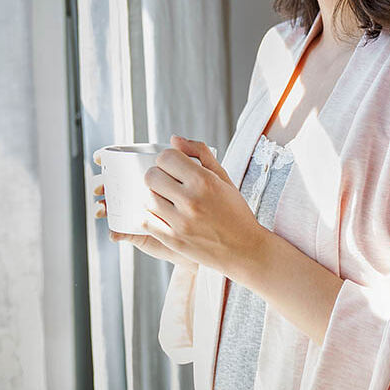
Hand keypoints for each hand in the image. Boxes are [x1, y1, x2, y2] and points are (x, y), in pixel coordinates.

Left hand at [95, 136, 263, 275]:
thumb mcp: (224, 178)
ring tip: (164, 199)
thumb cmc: (235, 212)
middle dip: (156, 175)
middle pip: (151, 176)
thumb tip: (174, 139)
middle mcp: (191, 200)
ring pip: (146, 198)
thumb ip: (200, 154)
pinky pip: (145, 221)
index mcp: (204, 181)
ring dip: (152, 195)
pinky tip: (159, 214)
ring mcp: (180, 222)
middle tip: (166, 182)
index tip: (172, 166)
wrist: (244, 249)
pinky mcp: (173, 240)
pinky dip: (148, 215)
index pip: (166, 157)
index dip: (167, 159)